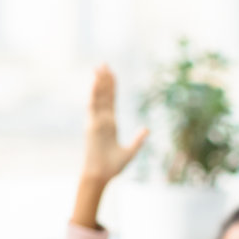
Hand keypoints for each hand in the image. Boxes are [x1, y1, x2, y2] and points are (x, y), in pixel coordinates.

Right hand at [73, 66, 148, 228]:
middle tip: (104, 63)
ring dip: (99, 82)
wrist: (101, 175)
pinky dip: (94, 94)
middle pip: (104, 95)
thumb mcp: (130, 151)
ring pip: (98, 97)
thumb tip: (146, 129)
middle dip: (104, 79)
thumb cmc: (113, 166)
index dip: (111, 88)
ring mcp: (96, 121)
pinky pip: (93, 106)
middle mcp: (102, 120)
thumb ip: (138, 140)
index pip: (111, 101)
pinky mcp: (92, 125)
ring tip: (99, 67)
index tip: (112, 75)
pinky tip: (95, 82)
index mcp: (110, 125)